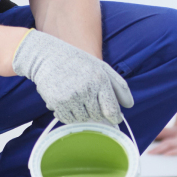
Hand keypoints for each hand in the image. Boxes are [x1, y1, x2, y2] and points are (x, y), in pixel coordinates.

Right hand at [12, 29, 132, 124]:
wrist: (46, 56)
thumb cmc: (78, 62)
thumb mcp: (101, 67)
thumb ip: (119, 86)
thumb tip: (129, 105)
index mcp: (100, 80)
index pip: (112, 110)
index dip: (114, 118)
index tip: (113, 119)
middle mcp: (87, 89)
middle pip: (98, 116)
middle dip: (95, 112)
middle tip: (88, 101)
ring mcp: (71, 97)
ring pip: (83, 119)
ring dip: (81, 113)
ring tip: (76, 98)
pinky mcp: (57, 102)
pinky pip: (68, 119)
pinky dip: (68, 115)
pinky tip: (66, 102)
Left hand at [146, 130, 176, 155]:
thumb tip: (168, 155)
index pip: (165, 141)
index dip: (155, 144)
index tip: (145, 149)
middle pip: (165, 142)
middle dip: (155, 148)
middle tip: (146, 153)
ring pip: (171, 145)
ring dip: (161, 149)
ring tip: (152, 154)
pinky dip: (173, 152)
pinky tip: (167, 155)